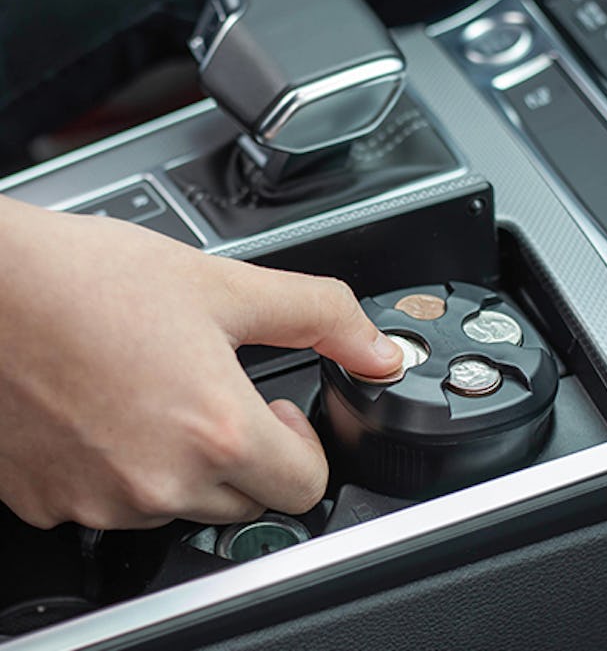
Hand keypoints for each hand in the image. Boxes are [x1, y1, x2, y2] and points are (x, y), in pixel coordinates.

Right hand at [0, 196, 401, 528]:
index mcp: (214, 430)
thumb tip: (376, 349)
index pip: (304, 486)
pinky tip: (110, 412)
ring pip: (182, 506)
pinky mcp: (50, 504)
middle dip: (249, 452)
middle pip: (246, 499)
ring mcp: (100, 500)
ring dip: (187, 462)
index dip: (301, 445)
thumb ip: (319, 316)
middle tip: (217, 393)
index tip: (276, 412)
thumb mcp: (224, 285)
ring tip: (157, 392)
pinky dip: (125, 469)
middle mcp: (159, 481)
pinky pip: (116, 504)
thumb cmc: (88, 279)